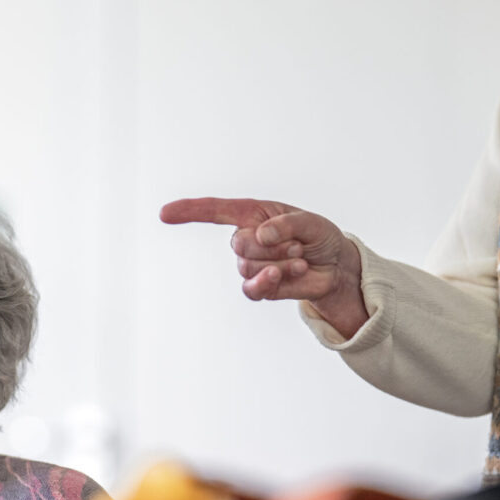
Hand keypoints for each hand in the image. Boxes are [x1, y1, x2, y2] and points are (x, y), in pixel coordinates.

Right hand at [159, 197, 369, 336]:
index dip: (189, 211)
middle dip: (274, 245)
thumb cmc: (320, 236)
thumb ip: (287, 224)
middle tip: (298, 244)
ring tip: (301, 259)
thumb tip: (261, 235)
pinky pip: (252, 289)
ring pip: (249, 266)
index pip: (213, 211)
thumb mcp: (312, 222)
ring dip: (281, 263)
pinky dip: (268, 282)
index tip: (164, 214)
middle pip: (239, 243)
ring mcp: (250, 264)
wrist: (335, 266)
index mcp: (252, 214)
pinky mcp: (260, 287)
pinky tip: (285, 274)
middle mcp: (246, 238)